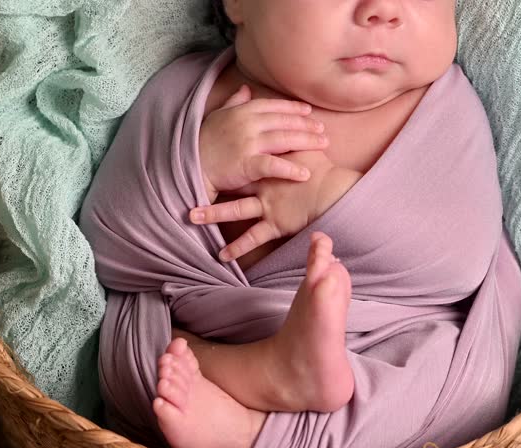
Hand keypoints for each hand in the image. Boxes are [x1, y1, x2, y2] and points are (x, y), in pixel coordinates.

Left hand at [189, 150, 362, 261]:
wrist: (336, 191)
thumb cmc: (324, 171)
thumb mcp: (306, 147)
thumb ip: (291, 136)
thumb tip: (289, 119)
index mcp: (269, 164)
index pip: (242, 156)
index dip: (223, 154)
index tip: (203, 152)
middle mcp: (264, 184)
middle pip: (231, 181)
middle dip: (210, 180)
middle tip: (183, 180)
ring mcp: (268, 205)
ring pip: (236, 210)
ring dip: (214, 214)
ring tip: (191, 217)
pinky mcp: (275, 224)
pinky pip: (253, 238)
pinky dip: (238, 248)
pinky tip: (221, 256)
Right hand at [199, 84, 328, 202]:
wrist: (188, 167)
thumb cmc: (203, 143)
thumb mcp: (216, 116)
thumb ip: (234, 102)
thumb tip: (246, 88)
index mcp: (241, 111)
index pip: (272, 106)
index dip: (292, 108)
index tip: (308, 111)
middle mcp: (246, 124)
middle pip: (283, 121)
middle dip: (306, 124)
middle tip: (323, 129)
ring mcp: (246, 143)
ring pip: (283, 139)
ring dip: (306, 141)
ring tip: (323, 145)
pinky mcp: (245, 164)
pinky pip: (273, 165)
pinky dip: (290, 169)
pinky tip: (305, 173)